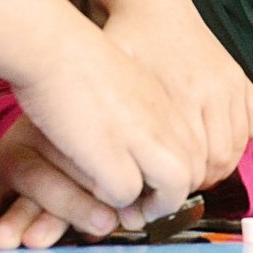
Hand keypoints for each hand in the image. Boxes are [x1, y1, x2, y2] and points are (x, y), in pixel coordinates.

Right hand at [0, 0, 203, 223]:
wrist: (53, 45)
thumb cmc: (77, 60)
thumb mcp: (125, 82)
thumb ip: (140, 110)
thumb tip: (137, 144)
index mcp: (171, 103)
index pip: (198, 152)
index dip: (177, 176)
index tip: (149, 186)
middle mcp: (167, 121)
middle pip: (193, 172)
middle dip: (169, 197)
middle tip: (138, 207)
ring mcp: (146, 138)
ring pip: (173, 189)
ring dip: (149, 204)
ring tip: (122, 206)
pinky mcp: (114, 154)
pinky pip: (126, 194)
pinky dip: (112, 198)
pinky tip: (92, 184)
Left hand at [91, 0, 252, 189]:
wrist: (153, 4)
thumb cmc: (123, 43)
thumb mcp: (108, 77)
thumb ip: (110, 127)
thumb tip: (112, 180)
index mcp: (177, 97)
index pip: (190, 166)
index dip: (175, 189)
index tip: (157, 193)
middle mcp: (210, 92)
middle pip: (218, 161)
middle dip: (197, 181)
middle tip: (174, 185)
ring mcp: (229, 84)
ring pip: (238, 147)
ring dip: (220, 166)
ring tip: (193, 169)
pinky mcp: (239, 78)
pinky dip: (242, 140)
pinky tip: (218, 141)